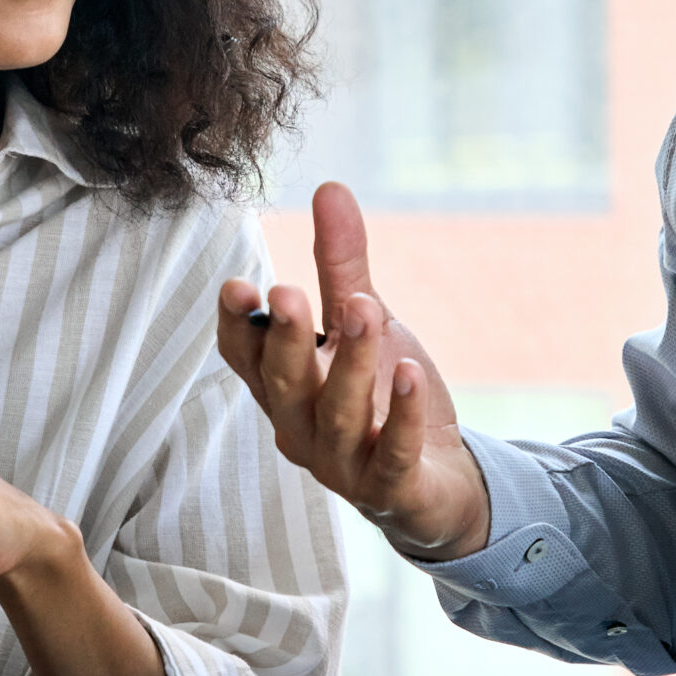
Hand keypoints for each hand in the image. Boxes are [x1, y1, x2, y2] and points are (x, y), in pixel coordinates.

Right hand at [216, 181, 488, 557]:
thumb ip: (342, 264)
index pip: (245, 359)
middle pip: (284, 386)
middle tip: (288, 294)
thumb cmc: (383, 397)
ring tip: (366, 311)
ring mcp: (344, 465)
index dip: (238, 326)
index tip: (240, 286)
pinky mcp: (391, 489)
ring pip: (338, 416)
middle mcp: (302, 429)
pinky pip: (392, 455)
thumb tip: (330, 186)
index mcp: (285, 388)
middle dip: (286, 341)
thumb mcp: (363, 320)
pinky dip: (402, 416)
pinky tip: (413, 374)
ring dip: (350, 364)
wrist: (438, 482)